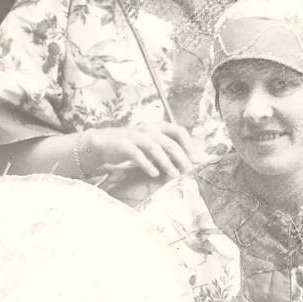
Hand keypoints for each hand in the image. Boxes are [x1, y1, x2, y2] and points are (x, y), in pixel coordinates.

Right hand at [75, 120, 199, 191]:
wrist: (105, 143)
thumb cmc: (132, 145)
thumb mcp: (151, 143)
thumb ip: (167, 149)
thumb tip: (188, 161)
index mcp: (157, 126)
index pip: (179, 131)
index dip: (190, 145)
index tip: (197, 159)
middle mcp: (148, 128)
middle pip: (170, 142)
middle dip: (182, 158)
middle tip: (189, 171)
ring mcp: (135, 136)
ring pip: (155, 148)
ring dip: (167, 163)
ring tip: (174, 175)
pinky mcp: (124, 145)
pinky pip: (138, 155)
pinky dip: (148, 165)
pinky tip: (154, 173)